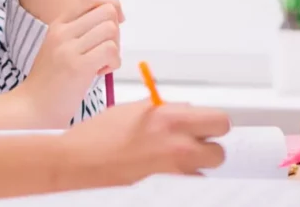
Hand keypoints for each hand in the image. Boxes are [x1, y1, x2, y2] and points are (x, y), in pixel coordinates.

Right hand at [17, 0, 123, 126]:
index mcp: (58, 24)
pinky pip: (111, 51)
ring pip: (111, 30)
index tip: (117, 19)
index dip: (110, 3)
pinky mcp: (78, 67)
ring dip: (114, 49)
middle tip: (105, 50)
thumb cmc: (51, 81)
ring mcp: (68, 48)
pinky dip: (113, 63)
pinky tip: (100, 73)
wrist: (33, 108)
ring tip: (100, 64)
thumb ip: (80, 31)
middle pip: (107, 12)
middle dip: (116, 31)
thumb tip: (113, 17)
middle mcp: (62, 32)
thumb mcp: (59, 47)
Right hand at [61, 101, 229, 186]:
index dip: (212, 122)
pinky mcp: (166, 188)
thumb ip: (161, 109)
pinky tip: (161, 169)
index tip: (206, 123)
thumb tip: (178, 110)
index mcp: (170, 120)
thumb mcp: (131, 110)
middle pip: (220, 151)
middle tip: (193, 141)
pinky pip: (186, 182)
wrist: (79, 160)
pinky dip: (180, 177)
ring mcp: (173, 172)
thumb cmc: (97, 136)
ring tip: (171, 157)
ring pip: (204, 170)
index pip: (219, 121)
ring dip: (194, 163)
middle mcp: (178, 147)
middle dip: (208, 146)